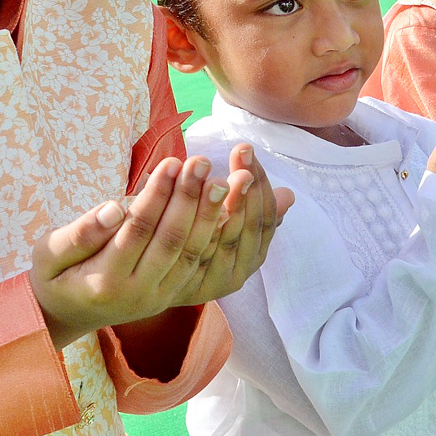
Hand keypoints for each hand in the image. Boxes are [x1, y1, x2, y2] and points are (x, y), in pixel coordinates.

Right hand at [29, 151, 291, 348]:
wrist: (66, 314)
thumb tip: (113, 209)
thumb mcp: (48, 254)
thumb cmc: (54, 274)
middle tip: (206, 161)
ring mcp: (162, 298)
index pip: (138, 232)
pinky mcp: (177, 294)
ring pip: (196, 255)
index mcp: (105, 281)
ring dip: (216, 216)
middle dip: (193, 200)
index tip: (173, 161)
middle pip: (174, 243)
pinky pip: (206, 265)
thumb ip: (79, 232)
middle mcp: (140, 294)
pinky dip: (223, 236)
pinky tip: (237, 206)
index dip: (158, 195)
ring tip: (231, 179)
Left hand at [169, 143, 293, 306]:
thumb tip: (289, 194)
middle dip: (245, 184)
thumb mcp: (228, 225)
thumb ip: (253, 209)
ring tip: (205, 162)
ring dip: (216, 196)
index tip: (246, 151)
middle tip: (239, 152)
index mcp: (252, 259)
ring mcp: (210, 283)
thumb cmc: (192, 243)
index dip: (259, 183)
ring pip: (221, 236)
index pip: (265, 218)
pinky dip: (191, 219)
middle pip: (247, 226)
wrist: (145, 283)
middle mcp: (236, 275)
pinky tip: (183, 189)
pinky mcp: (182, 285)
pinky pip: (192, 250)